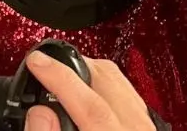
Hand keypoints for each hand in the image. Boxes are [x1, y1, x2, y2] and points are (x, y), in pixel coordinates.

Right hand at [24, 51, 155, 130]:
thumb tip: (39, 115)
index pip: (91, 106)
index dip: (60, 79)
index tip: (37, 62)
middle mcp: (137, 130)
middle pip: (110, 82)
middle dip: (73, 65)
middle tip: (44, 63)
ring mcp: (148, 126)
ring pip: (120, 82)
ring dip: (88, 72)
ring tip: (60, 73)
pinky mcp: (149, 125)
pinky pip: (128, 92)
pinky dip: (105, 84)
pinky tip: (86, 88)